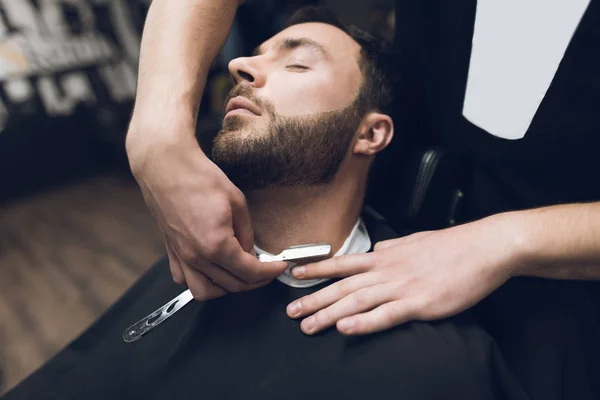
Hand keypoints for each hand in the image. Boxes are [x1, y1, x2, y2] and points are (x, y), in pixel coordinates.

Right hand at [127, 128, 287, 299]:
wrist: (165, 166)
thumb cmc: (198, 178)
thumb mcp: (236, 201)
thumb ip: (246, 233)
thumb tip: (250, 251)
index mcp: (216, 245)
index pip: (249, 272)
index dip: (270, 272)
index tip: (279, 267)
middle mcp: (196, 257)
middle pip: (231, 285)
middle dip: (254, 282)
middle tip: (266, 270)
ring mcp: (181, 256)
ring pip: (204, 292)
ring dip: (225, 288)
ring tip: (238, 275)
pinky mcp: (170, 251)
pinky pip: (184, 279)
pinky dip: (199, 281)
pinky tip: (210, 270)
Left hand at [286, 216, 517, 334]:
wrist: (484, 248)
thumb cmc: (452, 245)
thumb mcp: (415, 240)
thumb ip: (393, 246)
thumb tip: (378, 247)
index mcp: (385, 255)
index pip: (343, 262)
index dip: (316, 269)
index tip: (294, 274)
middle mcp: (387, 270)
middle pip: (342, 286)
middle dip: (314, 299)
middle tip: (290, 312)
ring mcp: (401, 286)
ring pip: (357, 301)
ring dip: (329, 314)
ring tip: (307, 326)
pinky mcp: (419, 303)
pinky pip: (386, 315)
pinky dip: (364, 323)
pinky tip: (345, 329)